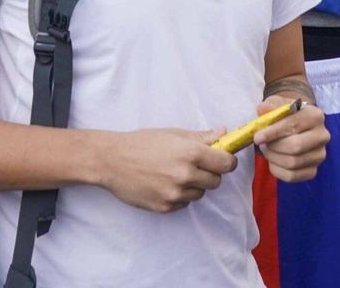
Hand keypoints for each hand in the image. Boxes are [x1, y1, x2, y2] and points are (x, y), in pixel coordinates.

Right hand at [93, 129, 237, 213]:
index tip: (223, 160)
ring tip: (174, 174)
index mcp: (190, 153)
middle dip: (210, 173)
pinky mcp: (165, 207)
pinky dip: (179, 196)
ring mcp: (175, 194)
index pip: (226, 164)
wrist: (112, 160)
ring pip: (200, 194)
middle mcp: (185, 175)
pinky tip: (164, 184)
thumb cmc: (142, 143)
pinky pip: (184, 204)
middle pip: (216, 181)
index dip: (227, 162)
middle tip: (195, 166)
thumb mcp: (172, 134)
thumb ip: (200, 137)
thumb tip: (223, 132)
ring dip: (194, 186)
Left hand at [252, 95, 328, 182]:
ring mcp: (319, 155)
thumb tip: (262, 109)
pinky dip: (278, 171)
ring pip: (293, 163)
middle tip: (263, 145)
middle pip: (295, 147)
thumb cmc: (286, 114)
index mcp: (315, 115)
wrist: (298, 126)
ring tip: (268, 150)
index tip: (257, 137)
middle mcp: (322, 135)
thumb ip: (271, 105)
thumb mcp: (278, 104)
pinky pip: (292, 176)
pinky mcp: (313, 170)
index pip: (292, 126)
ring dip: (274, 158)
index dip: (272, 133)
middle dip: (274, 147)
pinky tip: (273, 161)